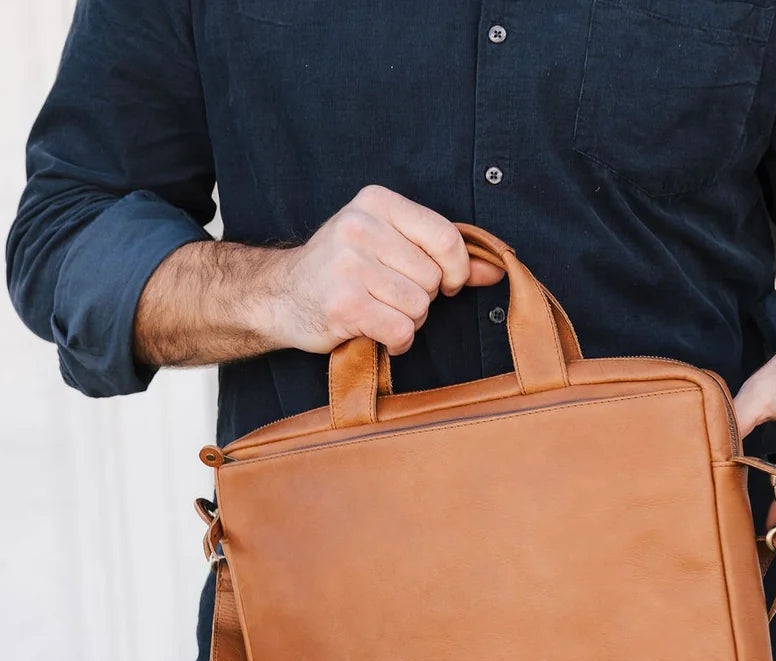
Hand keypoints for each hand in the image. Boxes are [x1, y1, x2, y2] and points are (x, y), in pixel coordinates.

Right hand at [256, 185, 503, 355]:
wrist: (278, 297)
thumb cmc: (340, 272)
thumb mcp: (388, 247)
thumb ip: (442, 255)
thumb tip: (496, 269)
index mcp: (376, 202)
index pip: (445, 237)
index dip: (457, 269)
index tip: (447, 284)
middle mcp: (361, 227)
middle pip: (433, 277)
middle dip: (422, 299)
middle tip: (390, 298)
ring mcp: (349, 265)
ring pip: (419, 307)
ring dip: (407, 321)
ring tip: (378, 313)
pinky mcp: (344, 303)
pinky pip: (400, 330)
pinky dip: (397, 341)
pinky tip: (377, 334)